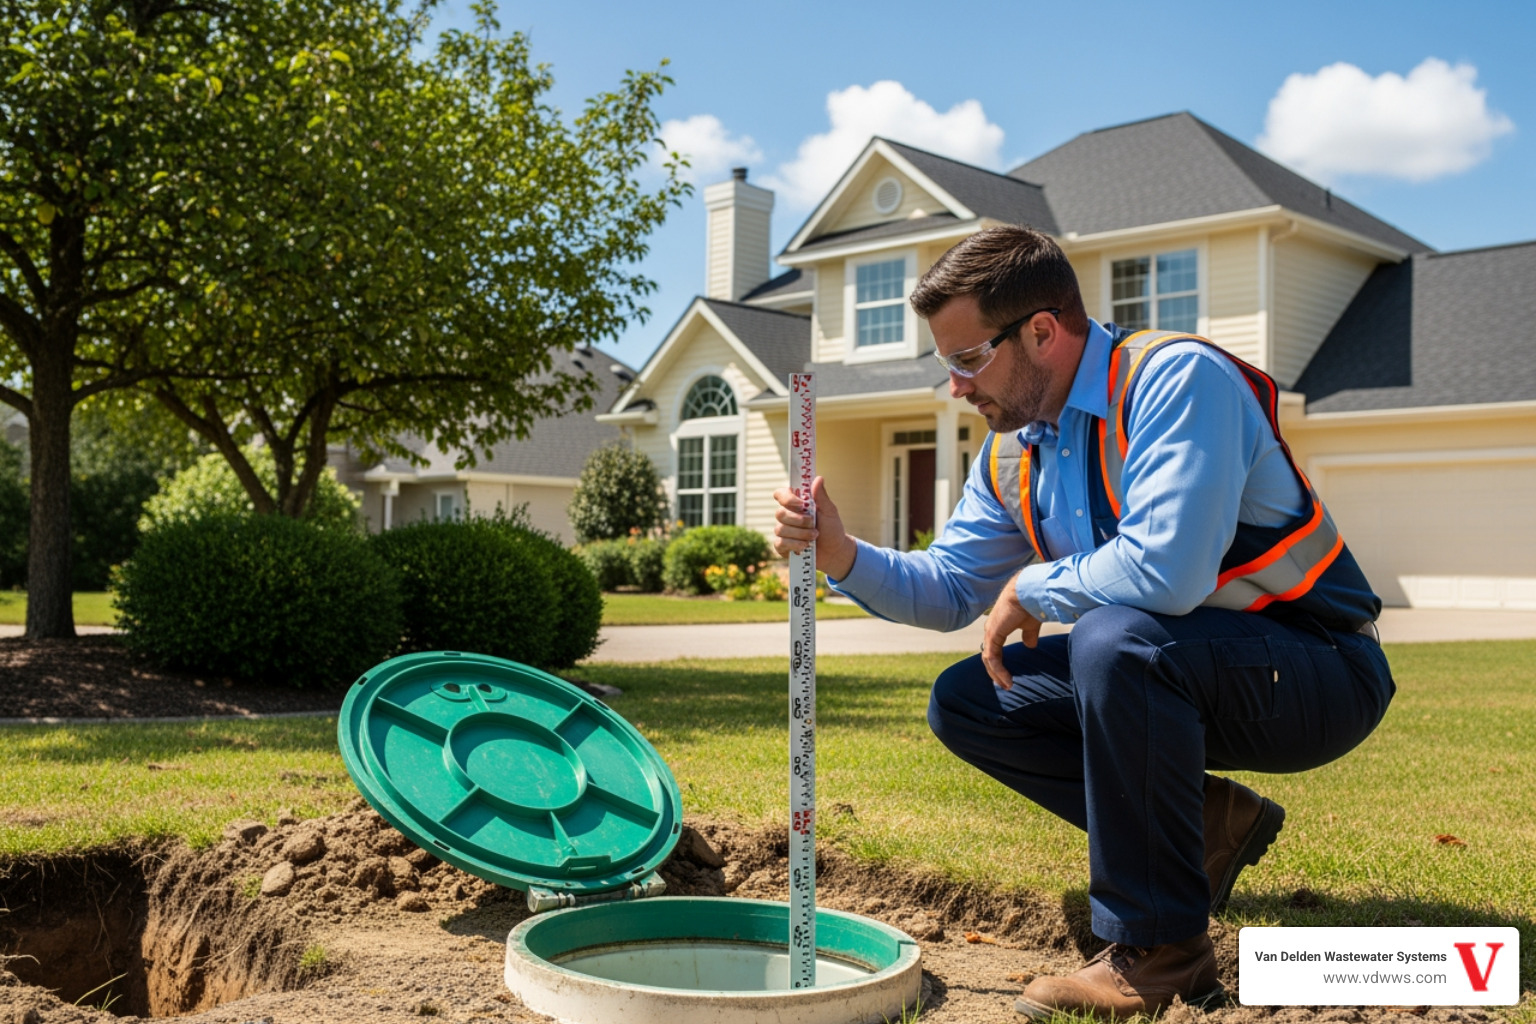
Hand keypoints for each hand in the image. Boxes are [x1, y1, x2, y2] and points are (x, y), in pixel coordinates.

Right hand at [772, 475, 855, 578]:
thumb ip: (821, 496)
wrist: (834, 551)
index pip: (780, 494)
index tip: (801, 504)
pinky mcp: (782, 546)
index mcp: (796, 504)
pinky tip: (805, 546)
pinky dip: (795, 544)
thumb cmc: (831, 529)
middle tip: (813, 524)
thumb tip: (818, 478)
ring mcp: (783, 531)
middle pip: (780, 513)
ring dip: (801, 534)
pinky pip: (780, 543)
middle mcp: (787, 516)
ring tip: (814, 537)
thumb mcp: (829, 511)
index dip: (787, 498)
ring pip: (781, 529)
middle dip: (799, 521)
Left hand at [980, 574, 1041, 689]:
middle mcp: (991, 629)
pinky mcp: (993, 635)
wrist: (1030, 592)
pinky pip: (992, 658)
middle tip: (1005, 685)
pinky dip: (998, 670)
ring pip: (988, 659)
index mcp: (998, 626)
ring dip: (996, 674)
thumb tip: (1030, 645)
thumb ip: (1028, 634)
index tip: (1007, 677)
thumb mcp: (1030, 624)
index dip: (998, 664)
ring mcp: (990, 632)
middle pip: (989, 656)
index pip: (993, 649)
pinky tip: (1007, 679)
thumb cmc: (1031, 604)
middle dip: (995, 672)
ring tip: (1007, 685)